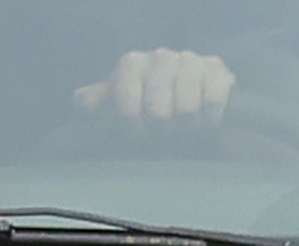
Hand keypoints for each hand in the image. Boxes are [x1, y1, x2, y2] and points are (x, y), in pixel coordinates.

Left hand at [73, 48, 234, 127]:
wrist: (189, 92)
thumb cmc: (146, 104)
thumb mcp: (116, 104)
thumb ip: (97, 102)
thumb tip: (80, 101)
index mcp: (131, 64)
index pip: (128, 109)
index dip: (135, 132)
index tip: (140, 136)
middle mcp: (160, 56)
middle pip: (159, 114)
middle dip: (162, 133)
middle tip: (165, 135)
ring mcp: (190, 60)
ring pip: (187, 111)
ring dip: (186, 130)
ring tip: (183, 130)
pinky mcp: (217, 70)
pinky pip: (212, 103)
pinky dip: (209, 121)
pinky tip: (204, 120)